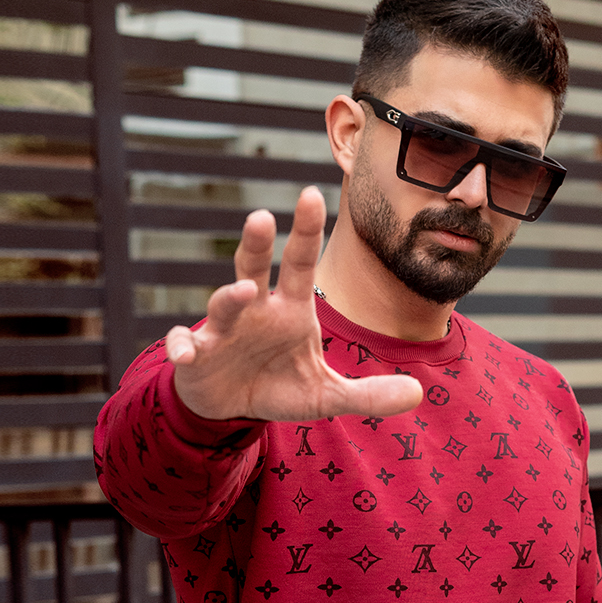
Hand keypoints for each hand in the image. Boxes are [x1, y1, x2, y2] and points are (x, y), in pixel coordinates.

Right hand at [164, 186, 422, 421]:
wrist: (232, 408)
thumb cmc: (279, 386)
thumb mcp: (327, 396)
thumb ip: (368, 395)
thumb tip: (418, 395)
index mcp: (290, 309)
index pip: (301, 262)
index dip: (306, 231)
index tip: (311, 194)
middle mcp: (256, 309)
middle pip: (255, 265)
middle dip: (258, 243)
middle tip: (263, 216)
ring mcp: (224, 330)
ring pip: (223, 301)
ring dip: (229, 296)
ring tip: (243, 291)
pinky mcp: (196, 355)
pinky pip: (185, 345)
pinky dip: (183, 346)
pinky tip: (186, 353)